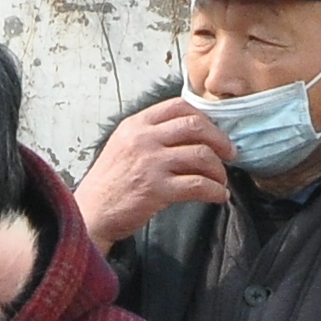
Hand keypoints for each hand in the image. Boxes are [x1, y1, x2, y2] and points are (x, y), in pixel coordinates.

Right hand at [76, 98, 233, 245]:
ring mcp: (151, 163)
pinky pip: (198, 185)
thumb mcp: (123, 147)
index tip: (215, 131)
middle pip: (196, 125)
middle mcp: (143, 139)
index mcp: (136, 125)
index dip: (205, 117)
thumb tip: (189, 136)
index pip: (179, 106)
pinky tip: (219, 196)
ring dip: (219, 170)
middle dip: (220, 140)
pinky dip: (215, 191)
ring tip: (222, 180)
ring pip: (201, 155)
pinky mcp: (157, 188)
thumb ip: (150, 136)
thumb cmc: (108, 185)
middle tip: (229, 153)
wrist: (91, 213)